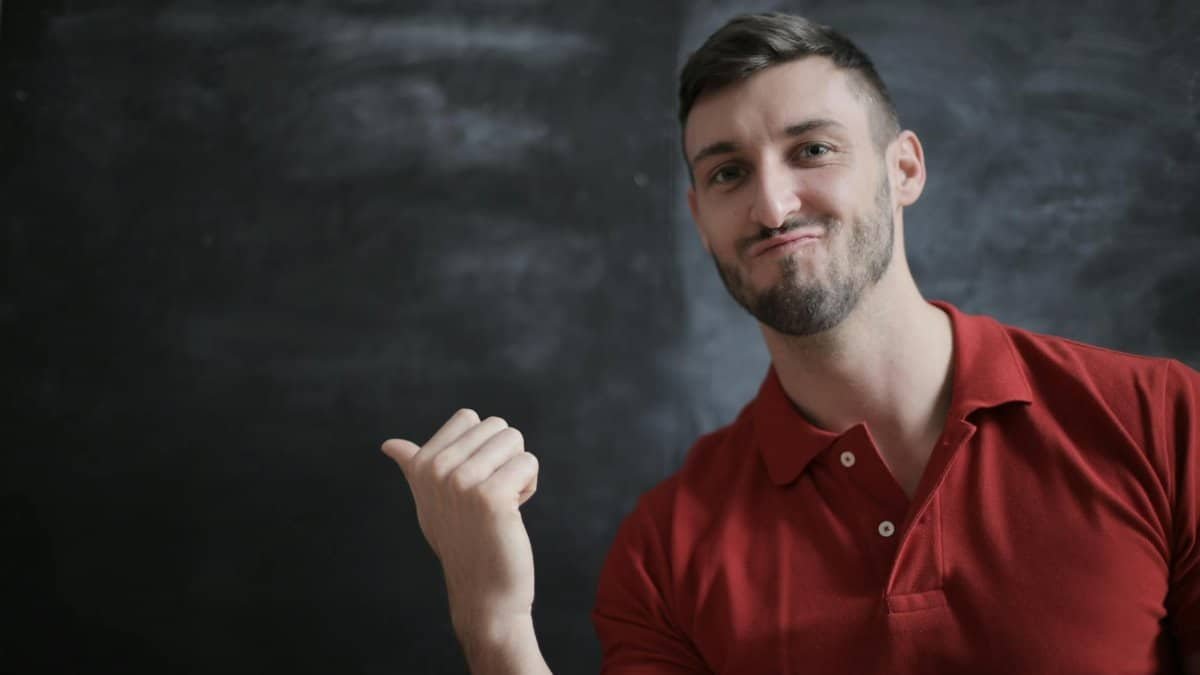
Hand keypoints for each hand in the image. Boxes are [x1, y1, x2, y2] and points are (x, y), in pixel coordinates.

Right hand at [381, 409, 539, 642]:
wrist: (482, 590)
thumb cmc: (461, 540)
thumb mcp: (428, 499)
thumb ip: (414, 466)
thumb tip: (388, 444)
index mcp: (421, 464)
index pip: (468, 417)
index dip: (481, 447)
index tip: (472, 482)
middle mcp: (436, 469)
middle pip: (496, 426)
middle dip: (503, 458)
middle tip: (490, 496)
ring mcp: (461, 481)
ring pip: (514, 440)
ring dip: (517, 470)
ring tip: (500, 503)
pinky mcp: (491, 496)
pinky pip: (528, 462)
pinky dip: (529, 486)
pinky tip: (512, 512)